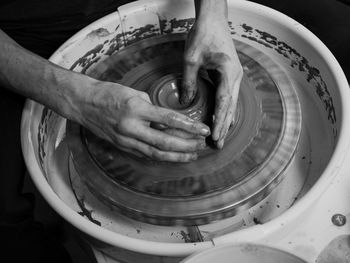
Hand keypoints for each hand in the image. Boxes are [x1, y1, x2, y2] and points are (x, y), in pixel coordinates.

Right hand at [75, 80, 210, 161]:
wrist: (84, 103)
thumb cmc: (109, 93)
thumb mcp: (134, 93)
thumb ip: (152, 108)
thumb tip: (167, 119)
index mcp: (136, 109)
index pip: (169, 120)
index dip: (189, 126)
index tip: (203, 129)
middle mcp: (131, 127)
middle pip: (164, 143)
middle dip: (187, 146)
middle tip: (201, 145)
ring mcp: (125, 139)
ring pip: (155, 154)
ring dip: (176, 156)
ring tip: (192, 155)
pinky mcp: (122, 146)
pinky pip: (145, 154)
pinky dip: (161, 157)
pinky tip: (173, 157)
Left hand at [181, 10, 242, 148]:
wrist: (214, 19)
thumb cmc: (204, 34)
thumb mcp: (191, 58)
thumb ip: (188, 81)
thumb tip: (185, 102)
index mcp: (229, 72)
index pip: (224, 103)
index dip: (219, 121)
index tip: (215, 137)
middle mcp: (236, 77)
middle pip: (231, 107)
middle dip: (224, 127)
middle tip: (218, 145)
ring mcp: (235, 77)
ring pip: (231, 104)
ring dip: (225, 121)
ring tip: (219, 138)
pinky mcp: (230, 76)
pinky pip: (228, 98)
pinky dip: (224, 111)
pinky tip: (220, 121)